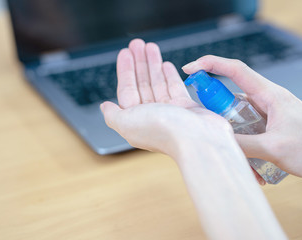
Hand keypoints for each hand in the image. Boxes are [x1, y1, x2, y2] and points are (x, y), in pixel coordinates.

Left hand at [100, 39, 232, 157]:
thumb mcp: (126, 123)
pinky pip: (174, 87)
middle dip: (139, 63)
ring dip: (153, 64)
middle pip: (142, 83)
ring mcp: (169, 111)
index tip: (125, 52)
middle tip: (138, 43)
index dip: (125, 70)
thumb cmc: (162, 131)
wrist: (197, 140)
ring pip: (158, 82)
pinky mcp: (185, 107)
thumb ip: (112, 115)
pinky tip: (165, 64)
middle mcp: (151, 115)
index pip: (127, 89)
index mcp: (135, 118)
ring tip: (151, 46)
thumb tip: (104, 107)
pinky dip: (169, 75)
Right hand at [183, 55, 301, 180]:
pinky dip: (243, 144)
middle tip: (210, 128)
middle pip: (230, 95)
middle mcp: (267, 99)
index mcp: (270, 94)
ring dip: (232, 135)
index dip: (210, 64)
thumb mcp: (275, 148)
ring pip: (237, 116)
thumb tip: (216, 139)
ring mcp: (267, 113)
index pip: (235, 70)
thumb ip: (243, 144)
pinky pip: (247, 129)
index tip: (190, 69)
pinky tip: (253, 166)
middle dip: (216, 112)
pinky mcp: (268, 125)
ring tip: (243, 158)